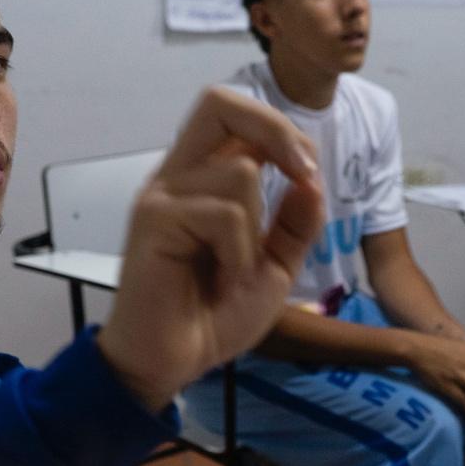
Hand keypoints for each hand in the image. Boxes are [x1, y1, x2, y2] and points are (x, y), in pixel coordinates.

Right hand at [97, 86, 324, 410]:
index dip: (283, 133)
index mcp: (204, 178)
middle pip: (219, 103)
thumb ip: (294, 224)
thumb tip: (311, 181)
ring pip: (239, 172)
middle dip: (274, 129)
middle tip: (301, 174)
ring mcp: (163, 195)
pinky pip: (223, 214)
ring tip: (235, 271)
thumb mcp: (274, 266)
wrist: (171, 362)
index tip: (309, 176)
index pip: (236, 115)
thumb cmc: (213, 316)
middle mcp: (179, 175)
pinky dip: (239, 254)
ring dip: (256, 230)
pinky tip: (222, 282)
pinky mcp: (153, 219)